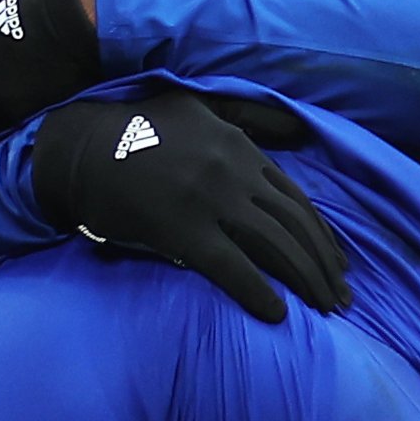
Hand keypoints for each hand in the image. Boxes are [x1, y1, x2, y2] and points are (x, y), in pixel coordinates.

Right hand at [30, 88, 350, 323]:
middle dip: (324, 266)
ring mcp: (209, 200)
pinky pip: (233, 268)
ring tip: (321, 308)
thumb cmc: (140, 129)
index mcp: (242, 148)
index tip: (339, 264)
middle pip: (295, 227)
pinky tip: (276, 313)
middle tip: (340, 298)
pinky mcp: (182, 230)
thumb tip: (298, 128)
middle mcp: (234, 171)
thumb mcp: (199, 106)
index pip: (298, 199)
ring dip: (306, 282)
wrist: (79, 146)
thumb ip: (249, 116)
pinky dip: (259, 293)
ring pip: (275, 247)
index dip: (323, 236)